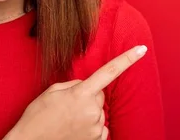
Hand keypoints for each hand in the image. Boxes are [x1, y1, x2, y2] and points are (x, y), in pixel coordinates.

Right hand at [6, 44, 147, 139]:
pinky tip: (75, 129)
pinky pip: (100, 127)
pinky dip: (91, 126)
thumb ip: (75, 85)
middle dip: (88, 96)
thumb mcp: (53, 91)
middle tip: (68, 105)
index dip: (127, 59)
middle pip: (99, 94)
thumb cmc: (38, 116)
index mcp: (81, 93)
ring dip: (88, 112)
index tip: (142, 49)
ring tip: (68, 119)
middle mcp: (92, 110)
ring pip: (99, 111)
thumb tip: (87, 86)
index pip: (109, 72)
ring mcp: (95, 127)